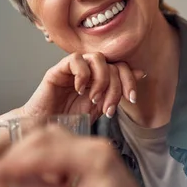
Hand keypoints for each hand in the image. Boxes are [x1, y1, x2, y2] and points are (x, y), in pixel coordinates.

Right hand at [0, 126, 180, 186]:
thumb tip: (8, 181)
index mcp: (92, 156)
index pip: (41, 152)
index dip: (9, 164)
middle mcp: (92, 146)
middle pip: (44, 139)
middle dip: (16, 158)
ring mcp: (91, 149)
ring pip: (49, 144)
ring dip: (26, 161)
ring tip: (9, 186)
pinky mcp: (88, 158)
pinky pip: (57, 155)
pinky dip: (39, 169)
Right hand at [21, 52, 144, 123]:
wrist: (45, 128)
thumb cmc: (70, 119)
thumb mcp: (100, 107)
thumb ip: (118, 90)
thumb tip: (142, 72)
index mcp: (99, 77)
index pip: (121, 67)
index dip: (130, 80)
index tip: (131, 98)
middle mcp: (88, 70)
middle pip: (112, 64)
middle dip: (115, 87)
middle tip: (108, 107)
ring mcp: (73, 69)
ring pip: (97, 58)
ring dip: (101, 80)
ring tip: (94, 99)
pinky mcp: (57, 70)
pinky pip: (76, 59)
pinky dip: (83, 75)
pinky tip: (80, 90)